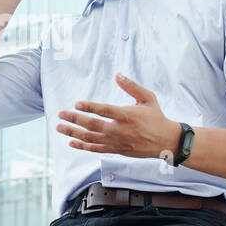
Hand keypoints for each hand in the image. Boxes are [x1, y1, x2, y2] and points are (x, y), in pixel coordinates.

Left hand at [56, 74, 181, 158]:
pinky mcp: (116, 150)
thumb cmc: (156, 117)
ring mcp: (117, 142)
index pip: (106, 111)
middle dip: (75, 119)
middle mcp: (120, 130)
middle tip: (60, 114)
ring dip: (73, 132)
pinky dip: (82, 146)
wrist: (166, 141)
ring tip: (59, 127)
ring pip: (91, 138)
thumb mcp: (148, 98)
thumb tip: (117, 75)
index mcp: (128, 115)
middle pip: (93, 125)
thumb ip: (131, 86)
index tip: (77, 103)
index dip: (90, 107)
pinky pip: (95, 149)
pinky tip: (71, 142)